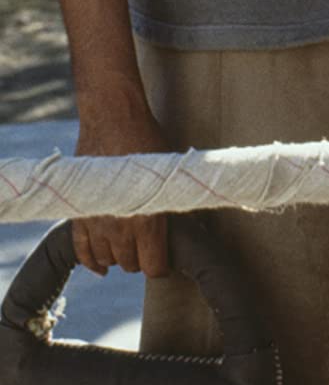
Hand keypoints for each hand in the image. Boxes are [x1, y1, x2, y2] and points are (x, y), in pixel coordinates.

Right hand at [72, 85, 171, 277]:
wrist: (113, 117)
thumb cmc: (148, 140)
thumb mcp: (170, 173)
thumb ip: (177, 203)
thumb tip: (193, 225)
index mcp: (147, 220)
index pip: (153, 267)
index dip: (162, 265)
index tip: (165, 257)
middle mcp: (119, 227)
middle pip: (130, 265)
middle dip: (141, 259)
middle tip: (148, 246)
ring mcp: (95, 221)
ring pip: (106, 259)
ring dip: (118, 256)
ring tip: (128, 244)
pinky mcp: (78, 212)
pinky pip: (81, 250)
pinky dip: (91, 261)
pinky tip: (101, 265)